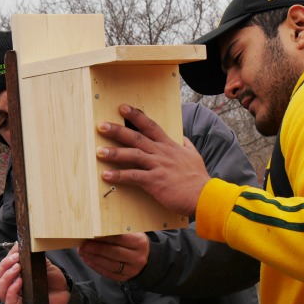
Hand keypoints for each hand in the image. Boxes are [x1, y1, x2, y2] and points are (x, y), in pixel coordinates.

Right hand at [0, 244, 70, 303]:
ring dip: (6, 278)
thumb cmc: (52, 279)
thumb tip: (18, 244)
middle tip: (16, 259)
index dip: (5, 260)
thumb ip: (29, 255)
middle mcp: (11, 287)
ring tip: (18, 268)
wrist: (65, 292)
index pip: (0, 269)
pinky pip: (10, 301)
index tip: (15, 252)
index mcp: (13, 276)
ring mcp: (16, 298)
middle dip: (3, 267)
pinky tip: (19, 282)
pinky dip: (12, 290)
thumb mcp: (41, 262)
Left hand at [77, 233, 149, 280]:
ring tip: (83, 253)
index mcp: (139, 243)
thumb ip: (118, 231)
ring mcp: (132, 270)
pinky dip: (97, 267)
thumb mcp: (132, 233)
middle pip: (114, 253)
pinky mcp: (125, 278)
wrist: (146, 258)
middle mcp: (137, 257)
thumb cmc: (134, 242)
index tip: (91, 234)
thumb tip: (97, 228)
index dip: (104, 237)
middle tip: (83, 245)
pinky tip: (88, 260)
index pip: (120, 239)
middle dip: (96, 249)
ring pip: (110, 265)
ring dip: (94, 259)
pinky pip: (109, 274)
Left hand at [96, 104, 210, 216]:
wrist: (204, 195)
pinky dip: (119, 176)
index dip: (136, 116)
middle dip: (117, 130)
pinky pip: (133, 176)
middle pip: (136, 137)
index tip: (123, 108)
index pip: (150, 126)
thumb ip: (185, 145)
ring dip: (114, 153)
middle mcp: (161, 153)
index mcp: (169, 145)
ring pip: (132, 155)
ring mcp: (158, 166)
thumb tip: (182, 137)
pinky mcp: (154, 181)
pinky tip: (106, 176)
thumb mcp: (194, 156)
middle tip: (101, 125)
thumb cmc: (198, 178)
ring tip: (99, 151)